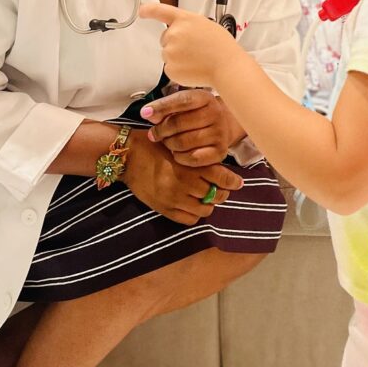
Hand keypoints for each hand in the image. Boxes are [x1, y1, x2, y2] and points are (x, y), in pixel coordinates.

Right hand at [123, 132, 243, 226]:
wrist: (129, 156)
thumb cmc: (156, 147)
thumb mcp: (180, 147)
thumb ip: (199, 159)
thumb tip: (222, 172)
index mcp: (190, 164)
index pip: (221, 177)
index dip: (233, 181)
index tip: (238, 182)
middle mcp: (184, 182)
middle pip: (215, 195)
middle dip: (222, 193)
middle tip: (221, 190)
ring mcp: (173, 197)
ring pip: (204, 210)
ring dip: (208, 205)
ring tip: (206, 199)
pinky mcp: (163, 208)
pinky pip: (188, 219)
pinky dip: (195, 215)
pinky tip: (193, 207)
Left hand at [139, 3, 240, 88]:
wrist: (227, 67)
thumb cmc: (222, 48)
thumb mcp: (207, 25)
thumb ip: (189, 26)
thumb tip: (183, 32)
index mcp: (184, 20)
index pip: (160, 11)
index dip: (148, 10)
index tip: (142, 10)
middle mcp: (174, 34)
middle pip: (166, 38)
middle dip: (176, 44)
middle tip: (195, 49)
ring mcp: (170, 51)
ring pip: (168, 55)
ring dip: (179, 58)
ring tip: (198, 59)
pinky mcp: (170, 68)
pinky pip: (170, 68)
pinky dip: (180, 70)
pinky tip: (194, 68)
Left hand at [141, 89, 246, 167]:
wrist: (223, 126)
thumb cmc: (198, 114)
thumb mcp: (184, 104)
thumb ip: (166, 107)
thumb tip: (147, 114)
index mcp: (205, 98)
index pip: (181, 101)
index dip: (161, 107)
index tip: (144, 113)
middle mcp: (216, 114)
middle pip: (178, 123)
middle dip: (161, 130)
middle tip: (155, 133)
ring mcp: (219, 134)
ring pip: (183, 142)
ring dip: (169, 144)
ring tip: (167, 142)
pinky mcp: (220, 152)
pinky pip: (192, 158)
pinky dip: (179, 157)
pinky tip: (177, 152)